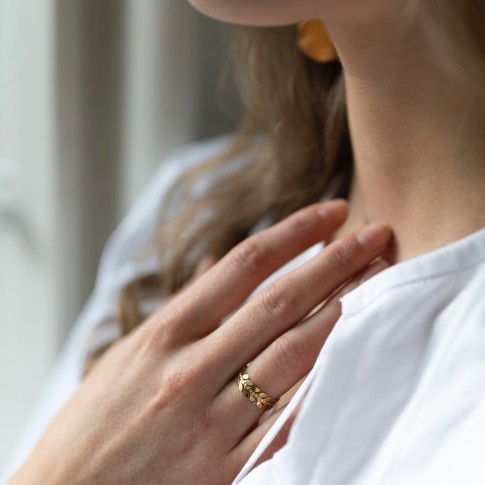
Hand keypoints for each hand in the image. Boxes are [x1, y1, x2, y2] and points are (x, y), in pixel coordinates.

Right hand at [11, 200, 391, 484]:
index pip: (245, 264)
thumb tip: (222, 259)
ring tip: (378, 279)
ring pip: (296, 352)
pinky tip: (357, 352)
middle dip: (335, 261)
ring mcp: (213, 421)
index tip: (331, 213)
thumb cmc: (92, 424)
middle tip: (374, 234)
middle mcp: (191, 370)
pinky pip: (290, 418)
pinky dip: (326, 380)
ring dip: (344, 310)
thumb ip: (184, 307)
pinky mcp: (229, 468)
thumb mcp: (129, 353)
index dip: (295, 232)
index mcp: (163, 335)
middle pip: (281, 300)